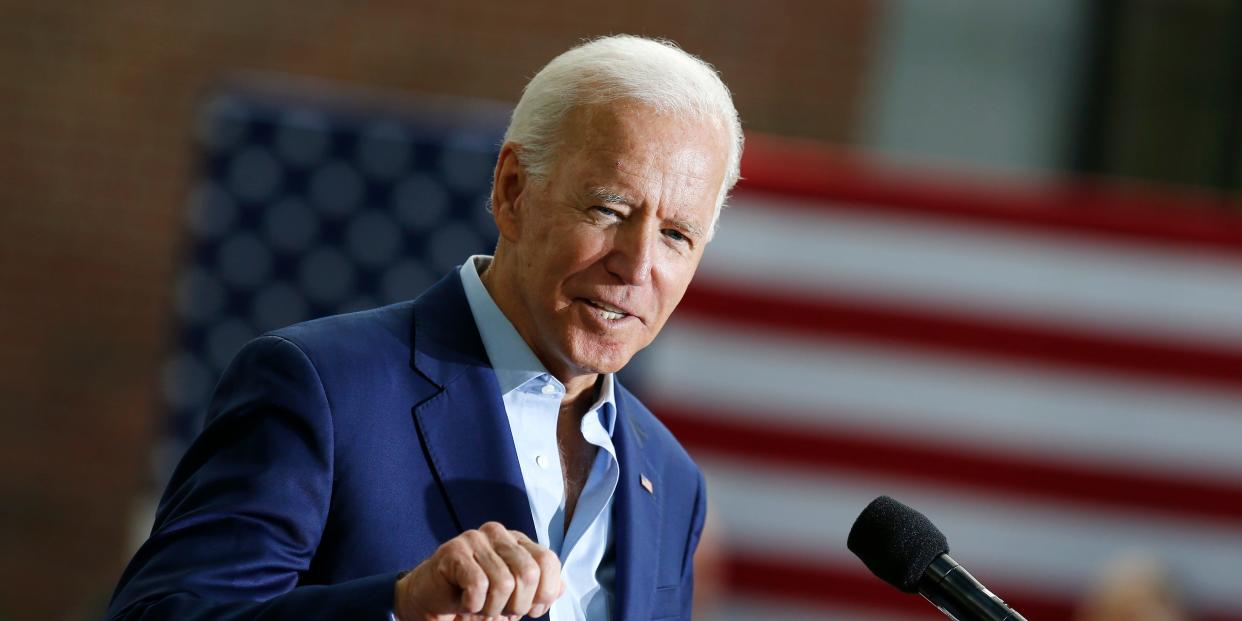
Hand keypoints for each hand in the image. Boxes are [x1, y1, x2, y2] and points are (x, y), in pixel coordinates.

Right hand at [394, 522, 564, 620]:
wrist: (430, 602)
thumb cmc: (474, 598)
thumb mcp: (513, 595)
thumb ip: (539, 589)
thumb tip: (562, 587)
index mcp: (517, 540)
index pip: (548, 560)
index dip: (545, 593)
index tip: (532, 610)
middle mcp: (498, 533)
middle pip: (528, 573)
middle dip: (517, 605)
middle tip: (501, 613)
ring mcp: (474, 538)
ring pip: (503, 583)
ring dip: (492, 609)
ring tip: (480, 608)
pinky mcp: (452, 552)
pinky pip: (478, 585)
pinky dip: (473, 605)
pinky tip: (464, 603)